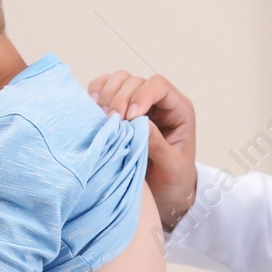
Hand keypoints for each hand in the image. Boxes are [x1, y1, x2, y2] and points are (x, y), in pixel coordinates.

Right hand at [87, 71, 196, 230]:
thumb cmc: (174, 178)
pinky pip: (105, 88)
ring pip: (119, 80)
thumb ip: (159, 145)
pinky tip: (93, 108)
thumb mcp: (172, 166)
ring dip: (107, 95)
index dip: (142, 95)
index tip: (130, 118)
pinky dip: (96, 93)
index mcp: (178, 110)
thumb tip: (140, 123)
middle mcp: (158, 102)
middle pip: (135, 81)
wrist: (166, 191)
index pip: (159, 85)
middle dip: (120, 98)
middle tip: (112, 121)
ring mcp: (138, 103)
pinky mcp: (120, 109)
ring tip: (103, 117)